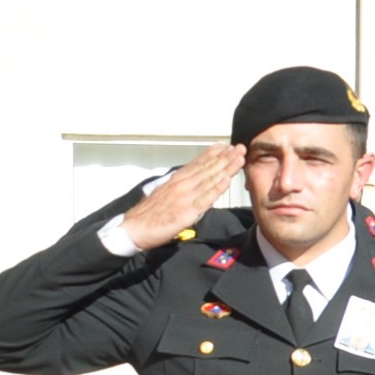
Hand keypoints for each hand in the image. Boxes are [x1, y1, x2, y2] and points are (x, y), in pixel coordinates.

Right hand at [121, 145, 243, 249]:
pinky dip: (216, 188)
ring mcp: (185, 196)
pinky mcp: (187, 211)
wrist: (134, 228)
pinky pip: (205, 198)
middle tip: (240, 147)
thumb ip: (179, 186)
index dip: (213, 154)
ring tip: (239, 157)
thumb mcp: (165, 193)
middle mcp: (182, 184)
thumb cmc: (150, 213)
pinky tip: (227, 180)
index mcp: (176, 180)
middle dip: (225, 157)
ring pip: (209, 179)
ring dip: (226, 168)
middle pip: (207, 168)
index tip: (226, 145)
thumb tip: (192, 181)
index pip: (197, 163)